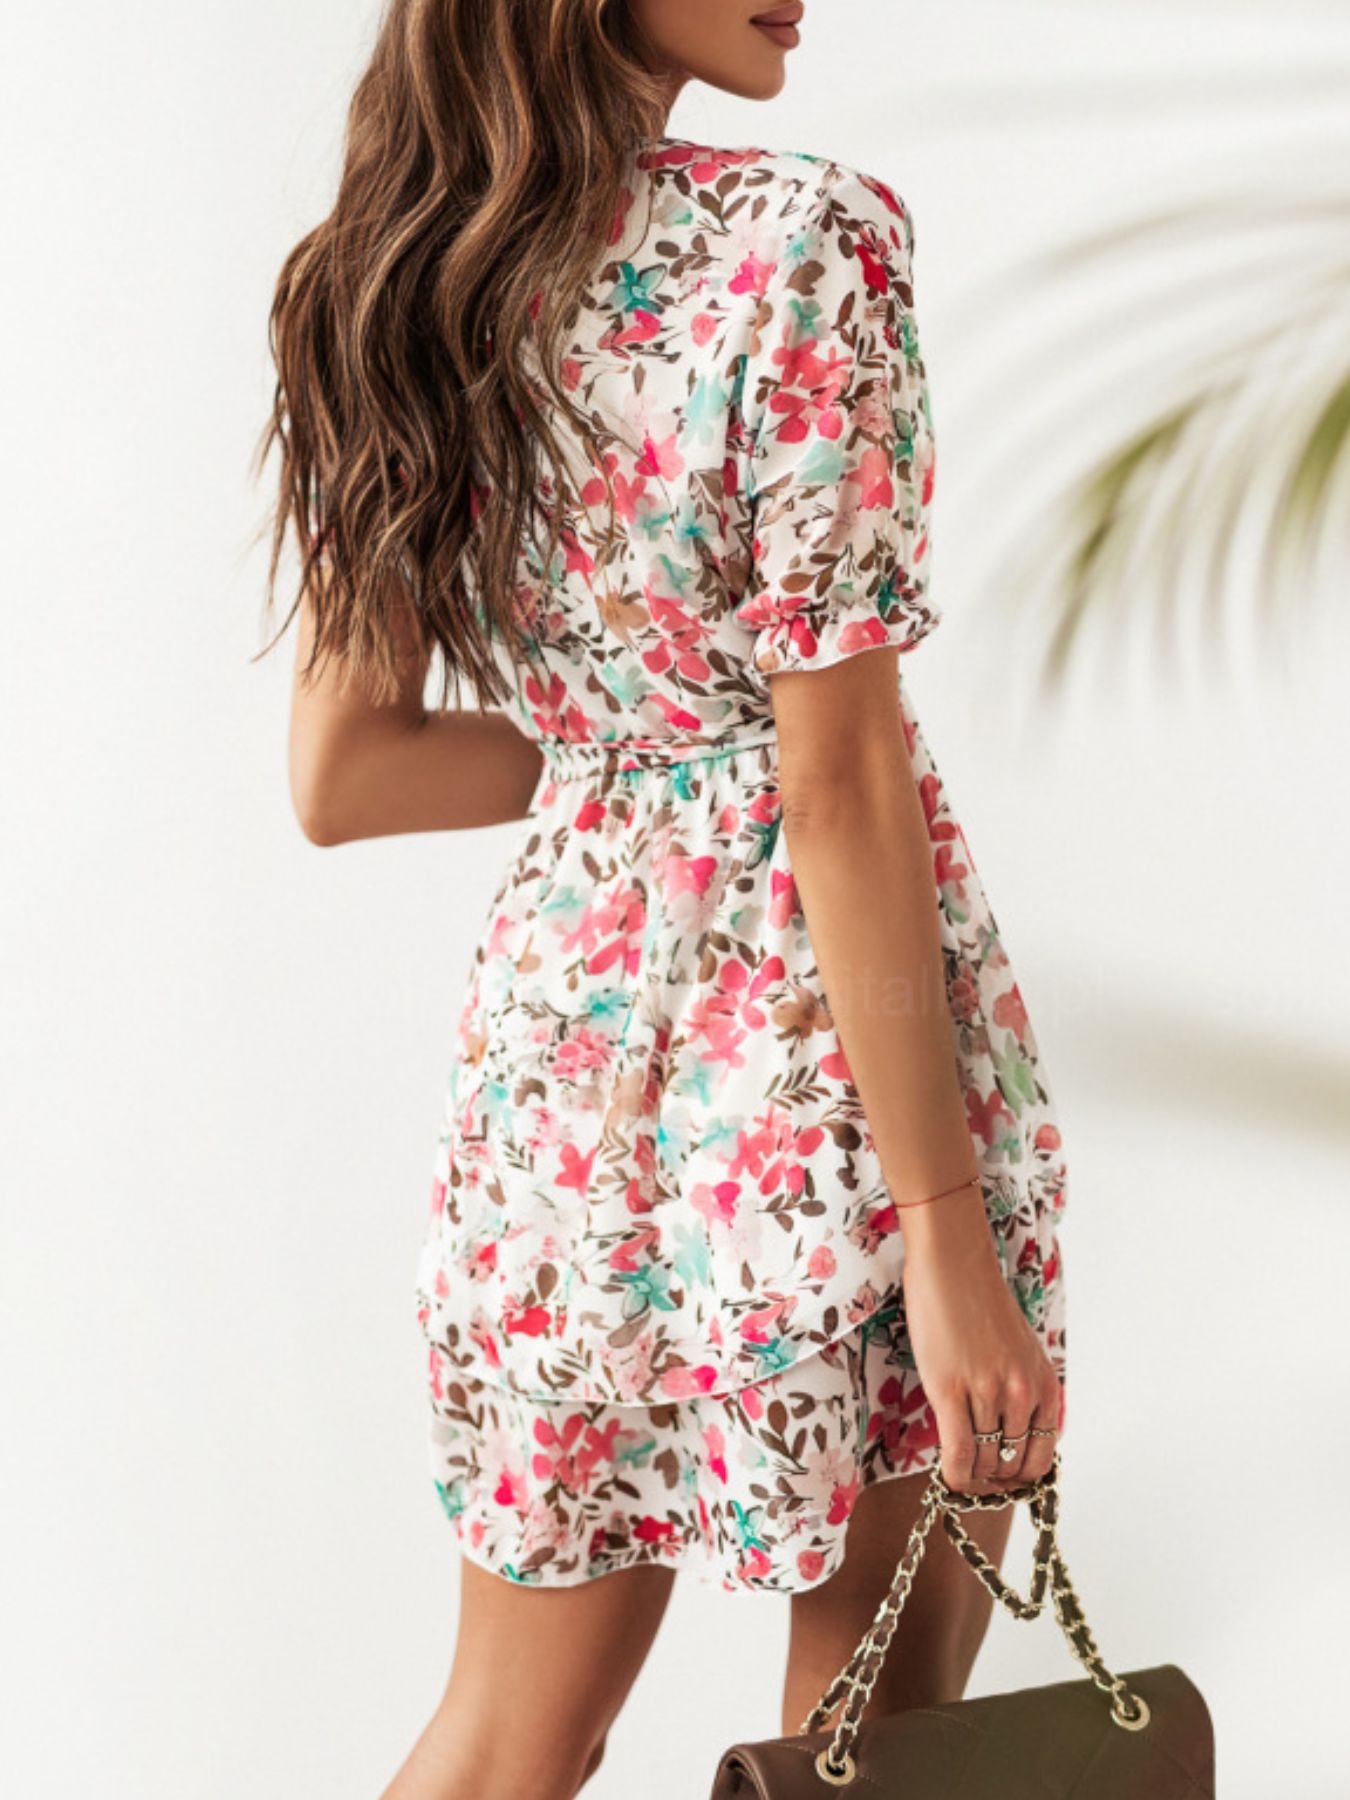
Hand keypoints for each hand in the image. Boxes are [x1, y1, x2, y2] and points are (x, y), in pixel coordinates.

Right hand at [901, 1217, 1063, 1494]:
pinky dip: (954, 1475)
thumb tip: (1009, 1441)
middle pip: (1010, 1465)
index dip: (1019, 1479)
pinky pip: (958, 1453)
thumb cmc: (981, 1305)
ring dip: (970, 1475)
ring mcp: (987, 1393)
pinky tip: (947, 1477)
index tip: (1000, 1481)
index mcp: (1045, 1386)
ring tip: (956, 1470)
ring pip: (983, 1463)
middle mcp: (1023, 1393)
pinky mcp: (950, 1390)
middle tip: (973, 1476)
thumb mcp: (1020, 1353)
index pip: (1041, 1458)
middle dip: (992, 1480)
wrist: (954, 1266)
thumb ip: (1022, 1394)